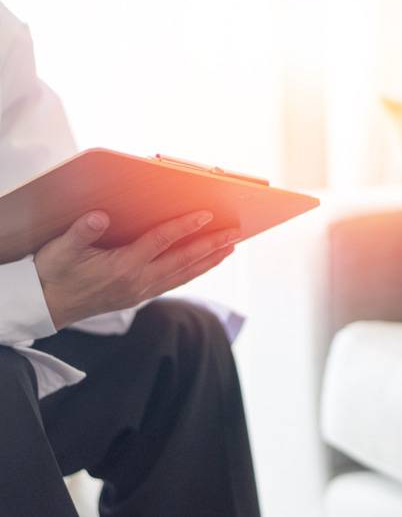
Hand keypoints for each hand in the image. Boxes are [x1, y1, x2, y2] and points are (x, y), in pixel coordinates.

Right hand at [36, 210, 239, 328]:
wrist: (47, 306)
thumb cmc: (52, 273)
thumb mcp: (58, 251)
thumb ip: (79, 233)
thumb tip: (98, 216)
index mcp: (121, 267)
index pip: (160, 242)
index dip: (184, 227)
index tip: (206, 214)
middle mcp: (137, 281)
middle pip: (182, 261)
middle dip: (211, 246)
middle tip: (235, 233)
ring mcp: (142, 291)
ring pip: (184, 274)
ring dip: (209, 260)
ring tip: (231, 247)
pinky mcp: (141, 295)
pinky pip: (176, 281)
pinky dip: (195, 270)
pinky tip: (207, 262)